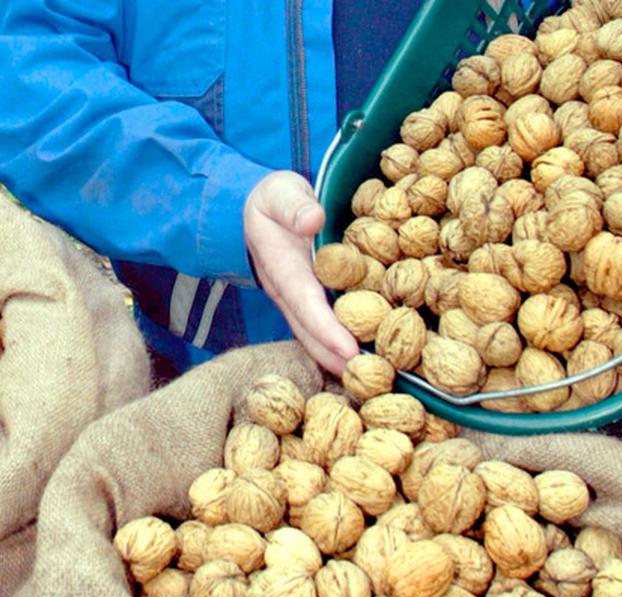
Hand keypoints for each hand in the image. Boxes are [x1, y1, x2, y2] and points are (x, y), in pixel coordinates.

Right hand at [244, 170, 359, 374]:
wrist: (251, 210)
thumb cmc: (273, 200)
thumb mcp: (280, 192)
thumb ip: (295, 206)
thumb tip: (313, 220)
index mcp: (283, 267)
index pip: (305, 304)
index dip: (327, 329)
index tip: (350, 350)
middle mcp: (286, 292)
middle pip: (310, 333)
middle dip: (337, 358)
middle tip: (370, 379)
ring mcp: (293, 301)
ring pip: (313, 337)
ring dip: (337, 360)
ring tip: (370, 378)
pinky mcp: (302, 302)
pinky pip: (318, 330)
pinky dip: (337, 348)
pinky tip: (361, 358)